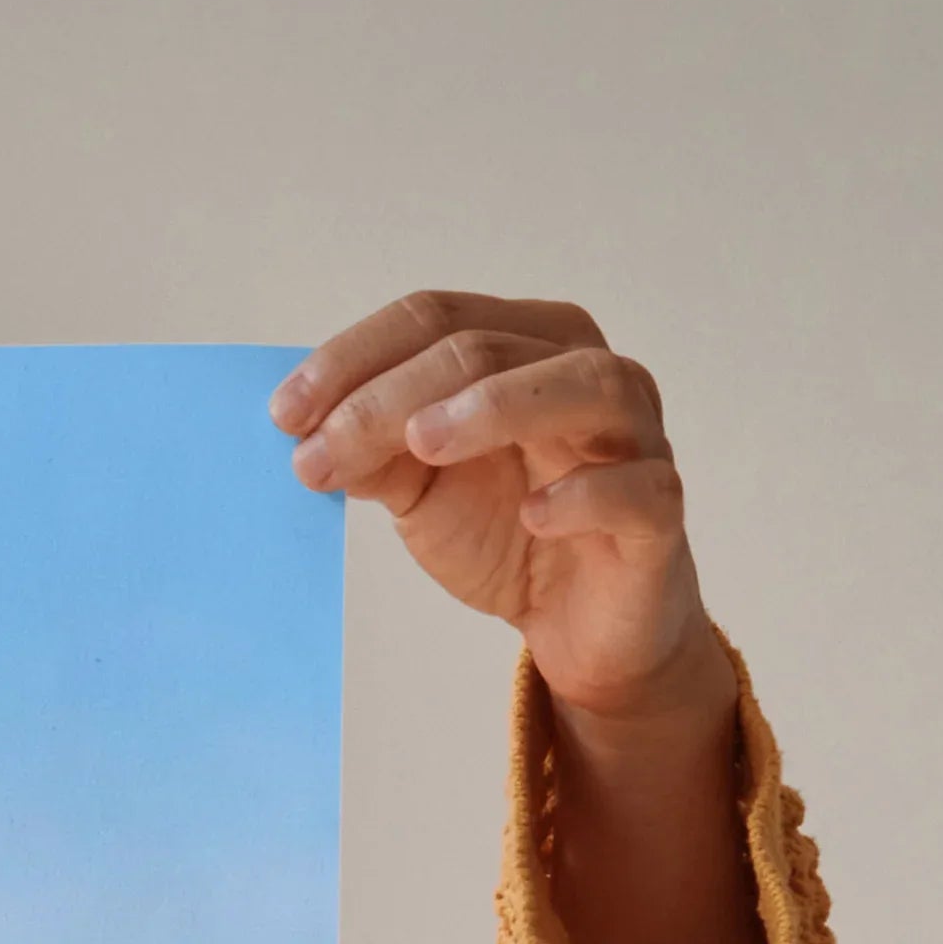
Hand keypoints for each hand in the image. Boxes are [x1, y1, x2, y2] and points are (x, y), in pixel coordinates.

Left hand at [277, 291, 759, 943]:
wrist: (579, 625)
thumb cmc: (508, 532)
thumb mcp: (421, 490)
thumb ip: (375, 452)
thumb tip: (307, 432)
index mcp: (526, 346)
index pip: (436, 318)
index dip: (354, 358)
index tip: (283, 415)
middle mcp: (586, 372)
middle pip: (487, 348)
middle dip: (391, 397)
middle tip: (319, 451)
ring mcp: (634, 436)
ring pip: (581, 386)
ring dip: (495, 407)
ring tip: (422, 443)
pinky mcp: (658, 512)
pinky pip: (636, 488)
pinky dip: (584, 493)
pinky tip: (534, 513)